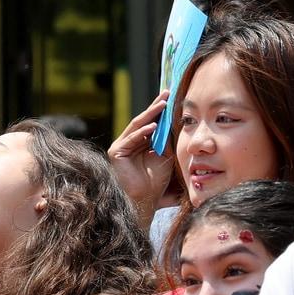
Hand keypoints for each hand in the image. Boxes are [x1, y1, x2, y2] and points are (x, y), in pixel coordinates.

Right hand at [107, 91, 174, 221]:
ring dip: (150, 114)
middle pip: (144, 120)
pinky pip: (131, 138)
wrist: (145, 203)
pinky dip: (142, 132)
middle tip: (167, 92)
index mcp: (142, 143)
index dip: (162, 110)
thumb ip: (168, 141)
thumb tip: (178, 122)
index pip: (153, 122)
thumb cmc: (156, 184)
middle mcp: (130, 142)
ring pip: (137, 125)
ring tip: (162, 104)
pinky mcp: (116, 152)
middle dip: (156, 106)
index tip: (173, 96)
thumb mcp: (166, 157)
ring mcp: (122, 146)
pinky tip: (153, 125)